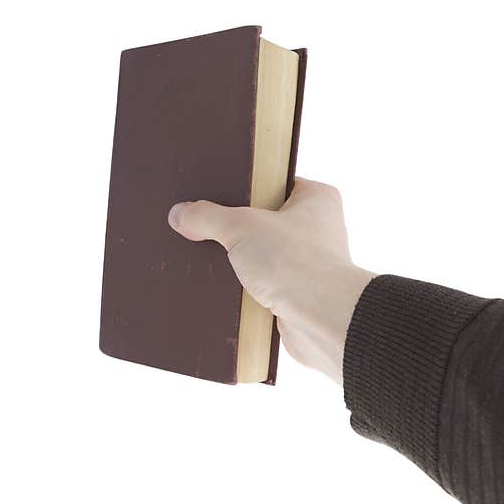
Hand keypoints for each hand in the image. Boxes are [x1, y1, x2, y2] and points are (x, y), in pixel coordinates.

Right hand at [167, 177, 374, 383]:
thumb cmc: (298, 264)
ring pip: (262, 255)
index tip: (212, 191)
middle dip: (234, 228)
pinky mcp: (297, 293)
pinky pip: (264, 285)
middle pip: (263, 220)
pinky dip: (245, 288)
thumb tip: (180, 213)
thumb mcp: (241, 228)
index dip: (242, 187)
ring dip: (238, 262)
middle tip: (203, 226)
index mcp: (316, 198)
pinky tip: (222, 288)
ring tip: (207, 259)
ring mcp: (308, 263)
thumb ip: (207, 217)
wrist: (322, 321)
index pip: (272, 182)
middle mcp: (317, 228)